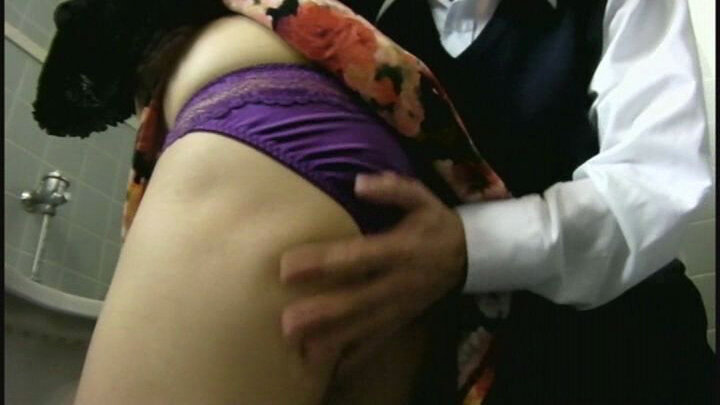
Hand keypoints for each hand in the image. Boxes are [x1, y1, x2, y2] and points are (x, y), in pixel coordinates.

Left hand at [279, 171, 467, 374]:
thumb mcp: (422, 198)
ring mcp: (400, 307)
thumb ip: (393, 189)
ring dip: (332, 340)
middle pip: (357, 301)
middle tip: (287, 322)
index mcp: (399, 250)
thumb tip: (359, 184)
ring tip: (301, 349)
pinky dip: (354, 358)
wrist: (470, 256)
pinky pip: (377, 342)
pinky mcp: (402, 320)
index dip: (323, 263)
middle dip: (322, 313)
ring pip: (364, 327)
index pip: (356, 258)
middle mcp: (398, 283)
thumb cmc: (435, 224)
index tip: (287, 267)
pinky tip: (329, 368)